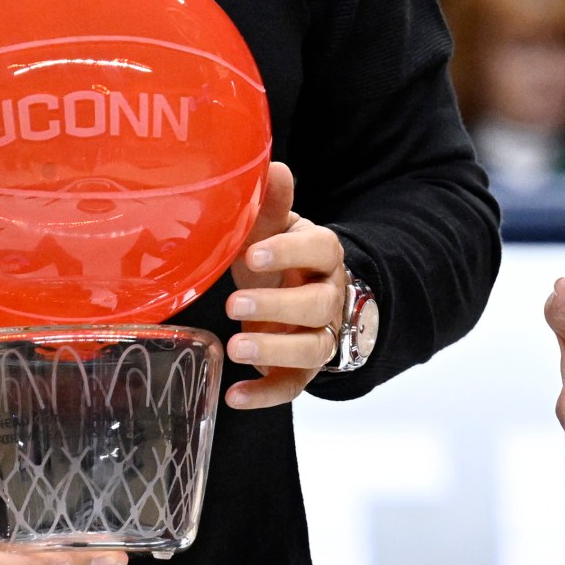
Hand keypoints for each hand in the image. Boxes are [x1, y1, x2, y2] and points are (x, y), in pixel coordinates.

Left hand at [224, 161, 347, 409]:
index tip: (254, 253)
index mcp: (322, 255)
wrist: (291, 293)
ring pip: (312, 349)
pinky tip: (235, 396)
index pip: (319, 250)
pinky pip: (292, 386)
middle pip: (317, 305)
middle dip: (278, 307)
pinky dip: (265, 395)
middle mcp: (329, 297)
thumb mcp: (272, 229)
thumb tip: (275, 168)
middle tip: (235, 305)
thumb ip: (272, 205)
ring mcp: (319, 336)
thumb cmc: (276, 257)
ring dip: (275, 352)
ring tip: (235, 349)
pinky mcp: (302, 369)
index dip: (290, 253)